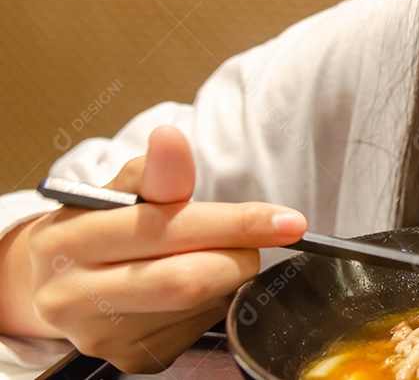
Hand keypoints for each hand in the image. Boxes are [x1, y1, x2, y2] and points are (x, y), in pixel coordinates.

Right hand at [10, 126, 306, 371]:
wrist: (55, 284)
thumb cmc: (97, 228)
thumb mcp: (117, 191)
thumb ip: (155, 171)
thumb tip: (171, 138)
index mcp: (68, 240)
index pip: (166, 230)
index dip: (234, 223)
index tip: (286, 220)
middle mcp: (75, 296)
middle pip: (187, 280)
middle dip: (240, 255)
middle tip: (262, 237)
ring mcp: (102, 336)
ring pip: (200, 306)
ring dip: (228, 276)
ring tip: (214, 254)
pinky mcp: (130, 359)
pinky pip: (197, 329)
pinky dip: (213, 302)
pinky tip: (197, 286)